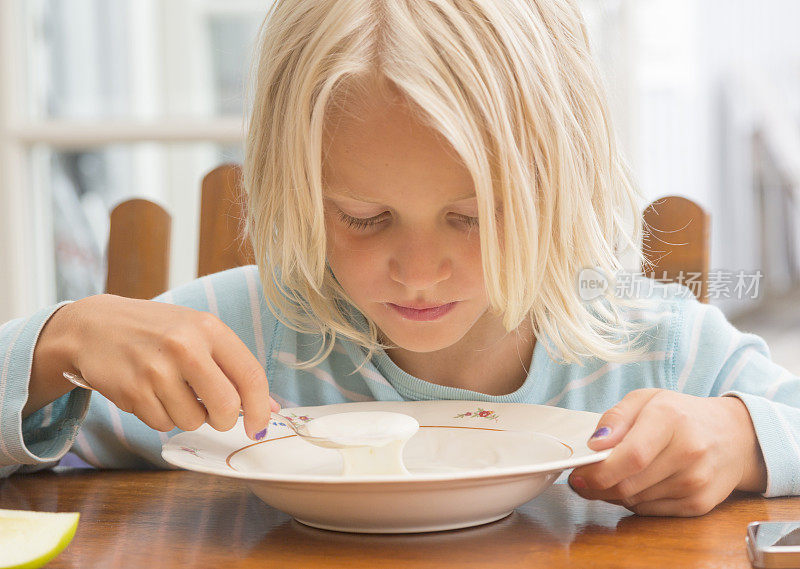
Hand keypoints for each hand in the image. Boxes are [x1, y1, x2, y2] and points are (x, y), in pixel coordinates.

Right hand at [30, 294, 277, 440]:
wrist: (95, 325)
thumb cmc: (157, 331)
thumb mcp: (198, 333)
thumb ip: (234, 367)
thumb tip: (269, 409)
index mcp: (208, 328)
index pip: (250, 375)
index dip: (260, 408)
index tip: (259, 426)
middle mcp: (184, 346)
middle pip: (226, 406)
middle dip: (225, 419)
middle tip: (215, 414)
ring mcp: (156, 370)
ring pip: (193, 421)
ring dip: (189, 416)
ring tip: (174, 391)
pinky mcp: (132, 391)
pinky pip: (164, 425)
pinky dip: (163, 417)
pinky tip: (151, 393)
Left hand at [568, 388, 766, 515]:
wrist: (733, 435)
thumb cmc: (681, 414)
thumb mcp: (646, 399)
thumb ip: (615, 417)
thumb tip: (595, 444)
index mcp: (670, 418)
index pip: (631, 456)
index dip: (598, 471)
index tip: (577, 474)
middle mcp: (688, 451)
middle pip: (629, 484)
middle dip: (597, 486)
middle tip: (582, 480)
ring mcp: (697, 481)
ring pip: (635, 500)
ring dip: (614, 493)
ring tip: (612, 476)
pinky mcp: (700, 504)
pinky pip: (650, 511)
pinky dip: (634, 501)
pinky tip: (637, 485)